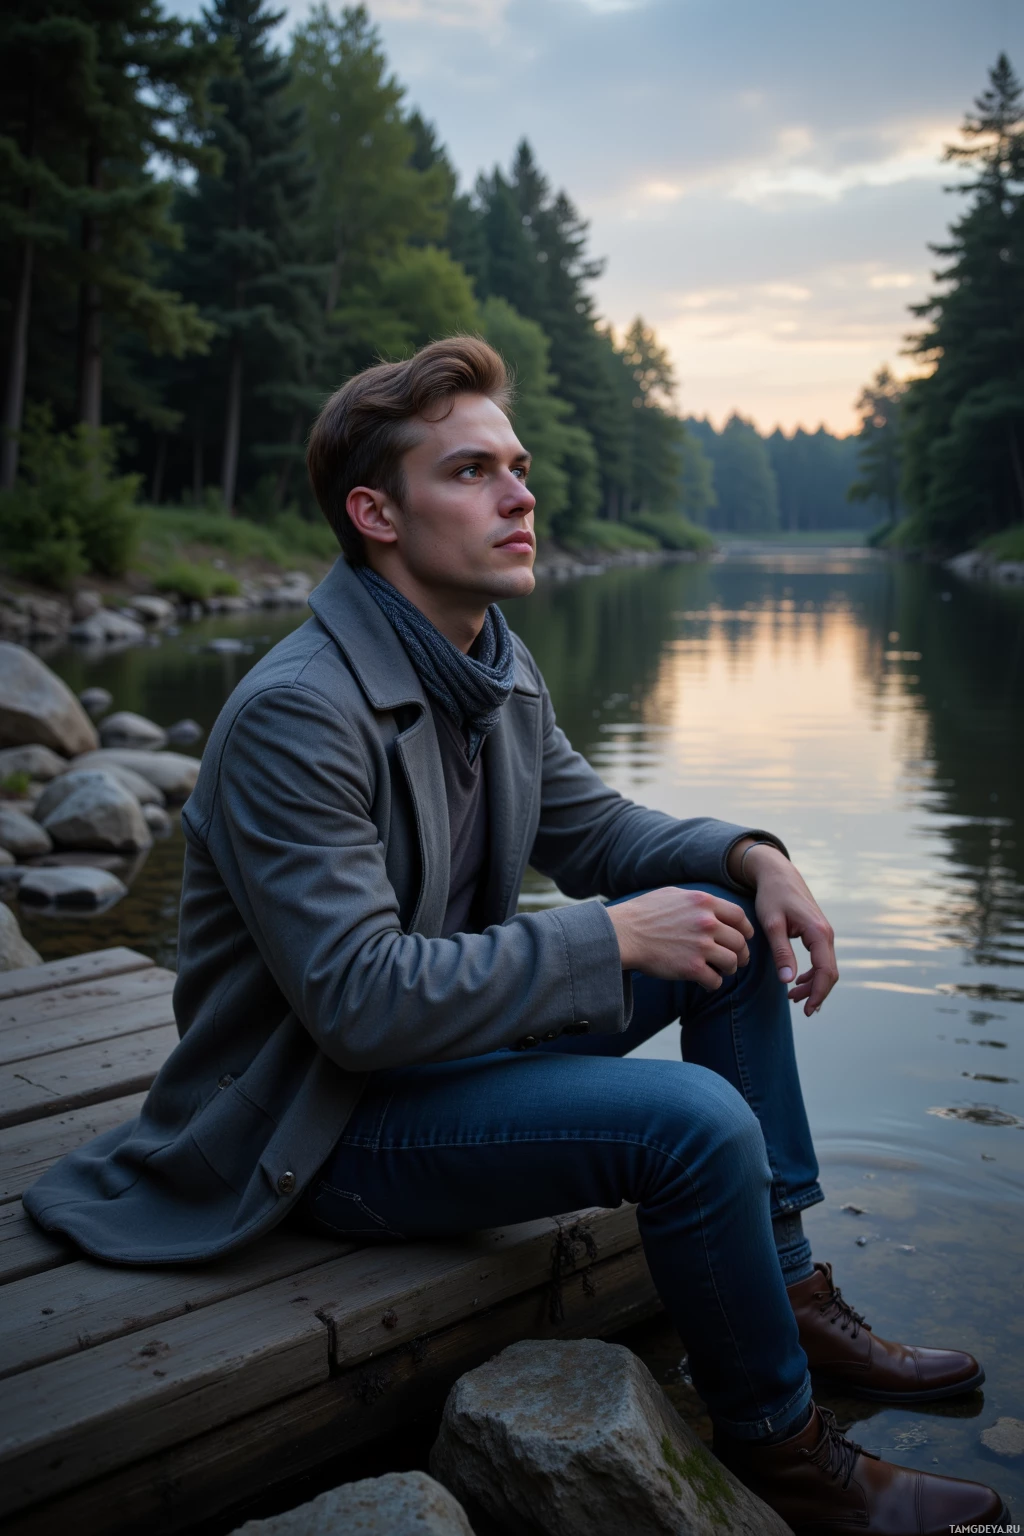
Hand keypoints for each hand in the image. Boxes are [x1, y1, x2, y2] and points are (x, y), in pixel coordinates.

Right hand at [606, 888, 754, 989]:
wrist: (623, 934)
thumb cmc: (643, 913)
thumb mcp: (672, 894)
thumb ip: (696, 900)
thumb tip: (710, 906)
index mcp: (704, 902)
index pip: (739, 916)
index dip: (745, 929)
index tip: (744, 937)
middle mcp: (707, 922)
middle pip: (739, 941)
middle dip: (741, 953)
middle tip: (738, 960)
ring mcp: (701, 945)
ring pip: (732, 962)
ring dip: (729, 969)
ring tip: (721, 971)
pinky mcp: (691, 967)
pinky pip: (715, 980)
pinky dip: (712, 983)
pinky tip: (705, 982)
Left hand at [738, 842, 838, 1015]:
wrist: (776, 873)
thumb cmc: (772, 896)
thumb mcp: (772, 924)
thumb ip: (782, 952)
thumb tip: (788, 981)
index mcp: (818, 932)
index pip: (826, 971)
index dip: (818, 993)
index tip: (806, 1010)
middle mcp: (826, 934)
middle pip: (830, 972)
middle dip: (816, 993)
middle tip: (798, 1007)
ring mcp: (824, 933)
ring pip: (826, 967)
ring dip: (813, 985)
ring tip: (793, 997)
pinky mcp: (817, 933)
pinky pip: (821, 959)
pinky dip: (812, 974)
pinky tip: (797, 981)